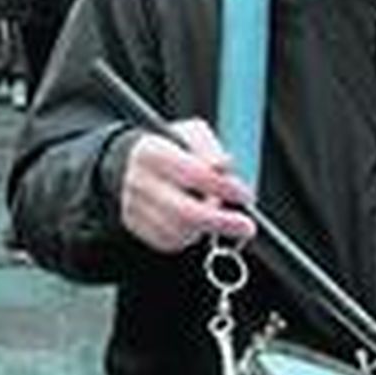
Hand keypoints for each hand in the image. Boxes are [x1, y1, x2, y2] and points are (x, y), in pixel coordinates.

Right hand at [119, 119, 257, 252]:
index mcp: (152, 151)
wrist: (128, 163)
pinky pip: (169, 241)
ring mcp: (134, 206)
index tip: (246, 194)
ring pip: (179, 231)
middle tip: (247, 226)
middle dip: (221, 222)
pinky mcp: (135, 225)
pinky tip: (197, 224)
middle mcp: (140, 181)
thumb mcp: (189, 133)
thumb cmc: (169, 148)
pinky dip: (190, 236)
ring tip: (218, 216)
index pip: (193, 173)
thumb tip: (224, 165)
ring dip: (206, 229)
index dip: (223, 186)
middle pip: (185, 211)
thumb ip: (209, 147)